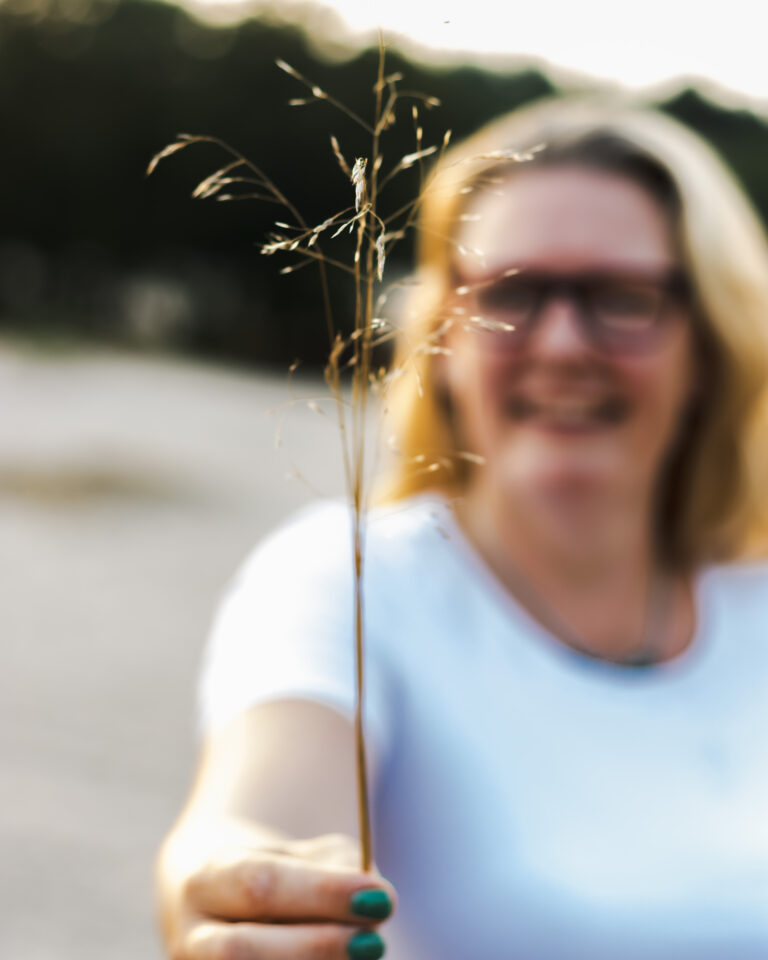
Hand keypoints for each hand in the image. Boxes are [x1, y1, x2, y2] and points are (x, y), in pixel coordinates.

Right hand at [163, 831, 396, 959]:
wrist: (218, 905)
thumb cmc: (275, 875)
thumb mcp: (300, 855)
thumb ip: (336, 868)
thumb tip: (376, 898)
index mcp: (206, 880)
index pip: (259, 885)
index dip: (322, 894)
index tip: (381, 896)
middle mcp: (191, 938)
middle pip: (242, 951)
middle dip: (318, 946)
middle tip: (376, 939)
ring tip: (366, 953)